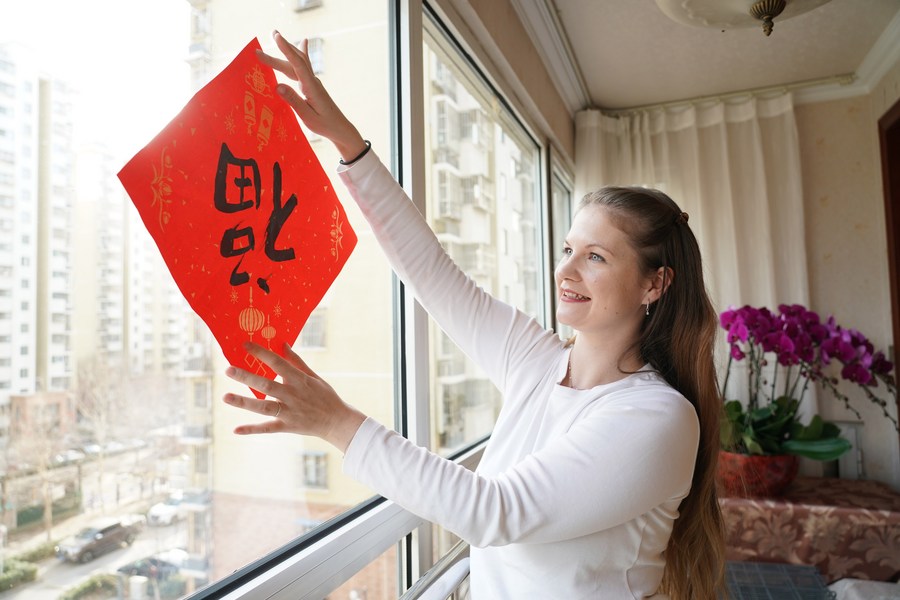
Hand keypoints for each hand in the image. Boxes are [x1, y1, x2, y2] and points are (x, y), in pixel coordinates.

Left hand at [223, 342, 366, 451]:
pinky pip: (268, 428)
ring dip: (244, 402)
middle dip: (247, 377)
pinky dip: (252, 429)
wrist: (337, 421)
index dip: (261, 353)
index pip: (278, 363)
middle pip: (267, 385)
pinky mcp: (287, 427)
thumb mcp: (313, 376)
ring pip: (264, 407)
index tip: (245, 345)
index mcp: (299, 380)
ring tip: (225, 397)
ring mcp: (289, 412)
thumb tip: (282, 344)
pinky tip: (236, 429)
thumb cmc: (325, 396)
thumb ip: (296, 361)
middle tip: (228, 370)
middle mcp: (293, 395)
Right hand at [257, 31, 367, 161]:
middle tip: (264, 41)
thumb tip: (277, 85)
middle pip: (294, 62)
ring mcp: (313, 81)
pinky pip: (303, 66)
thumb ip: (293, 101)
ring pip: (298, 62)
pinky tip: (303, 43)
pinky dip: (298, 54)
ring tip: (277, 36)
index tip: (277, 37)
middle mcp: (312, 81)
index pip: (297, 64)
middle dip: (280, 50)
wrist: (340, 128)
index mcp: (311, 87)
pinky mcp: (312, 85)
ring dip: (287, 49)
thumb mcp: (308, 116)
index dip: (286, 49)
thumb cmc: (325, 125)